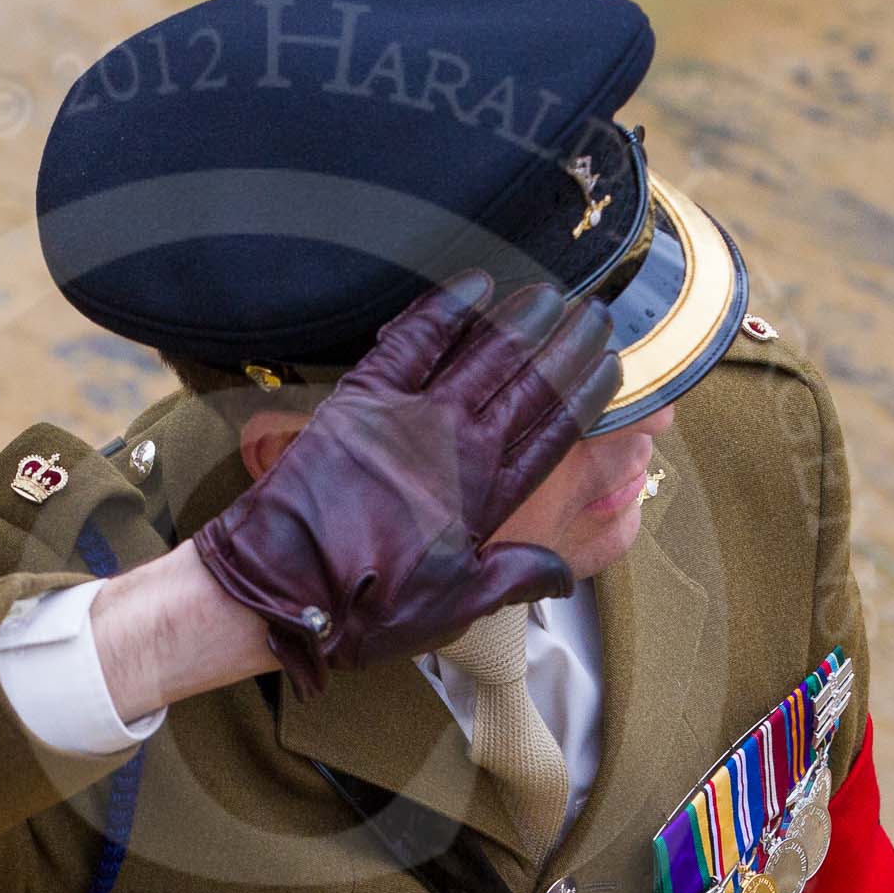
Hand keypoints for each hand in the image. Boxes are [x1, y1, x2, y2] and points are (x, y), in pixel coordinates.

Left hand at [193, 272, 619, 697]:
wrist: (282, 586)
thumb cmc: (366, 608)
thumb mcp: (455, 607)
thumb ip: (515, 578)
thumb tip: (561, 574)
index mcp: (489, 498)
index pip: (555, 432)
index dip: (587, 395)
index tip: (611, 366)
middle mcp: (460, 448)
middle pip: (530, 383)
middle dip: (568, 345)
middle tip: (596, 314)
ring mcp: (413, 417)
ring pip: (483, 353)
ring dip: (519, 319)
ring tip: (549, 295)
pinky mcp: (363, 398)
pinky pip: (413, 339)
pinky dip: (446, 308)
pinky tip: (476, 284)